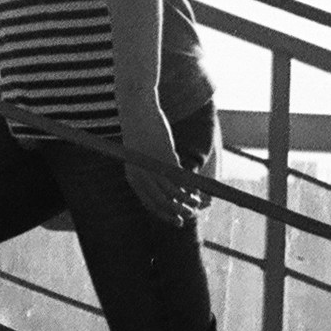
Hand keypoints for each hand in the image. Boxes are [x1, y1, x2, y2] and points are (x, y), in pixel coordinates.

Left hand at [120, 93, 197, 226]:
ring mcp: (153, 167)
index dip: (165, 215)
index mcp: (132, 177)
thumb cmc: (140, 132)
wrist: (137, 109)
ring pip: (173, 194)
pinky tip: (198, 190)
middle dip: (178, 213)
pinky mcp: (165, 157)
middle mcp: (141, 175)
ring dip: (188, 202)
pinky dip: (190, 188)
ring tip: (198, 203)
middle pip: (162, 203)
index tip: (178, 220)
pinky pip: (180, 179)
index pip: (149, 205)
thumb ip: (150, 171)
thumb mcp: (142, 156)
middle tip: (191, 214)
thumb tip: (166, 184)